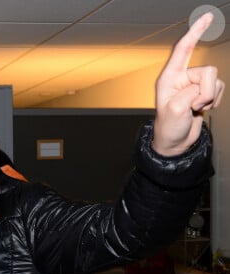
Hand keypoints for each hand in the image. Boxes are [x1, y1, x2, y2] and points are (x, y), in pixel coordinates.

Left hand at [153, 12, 224, 155]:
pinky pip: (219, 89)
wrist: (175, 141)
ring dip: (209, 98)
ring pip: (216, 81)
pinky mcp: (204, 92)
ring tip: (196, 109)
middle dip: (206, 91)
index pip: (183, 49)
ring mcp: (194, 85)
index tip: (206, 17)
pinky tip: (202, 109)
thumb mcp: (175, 110)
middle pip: (208, 71)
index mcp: (169, 77)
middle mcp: (182, 78)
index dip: (195, 32)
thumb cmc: (168, 127)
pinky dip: (214, 101)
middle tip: (194, 106)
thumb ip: (189, 93)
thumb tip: (201, 87)